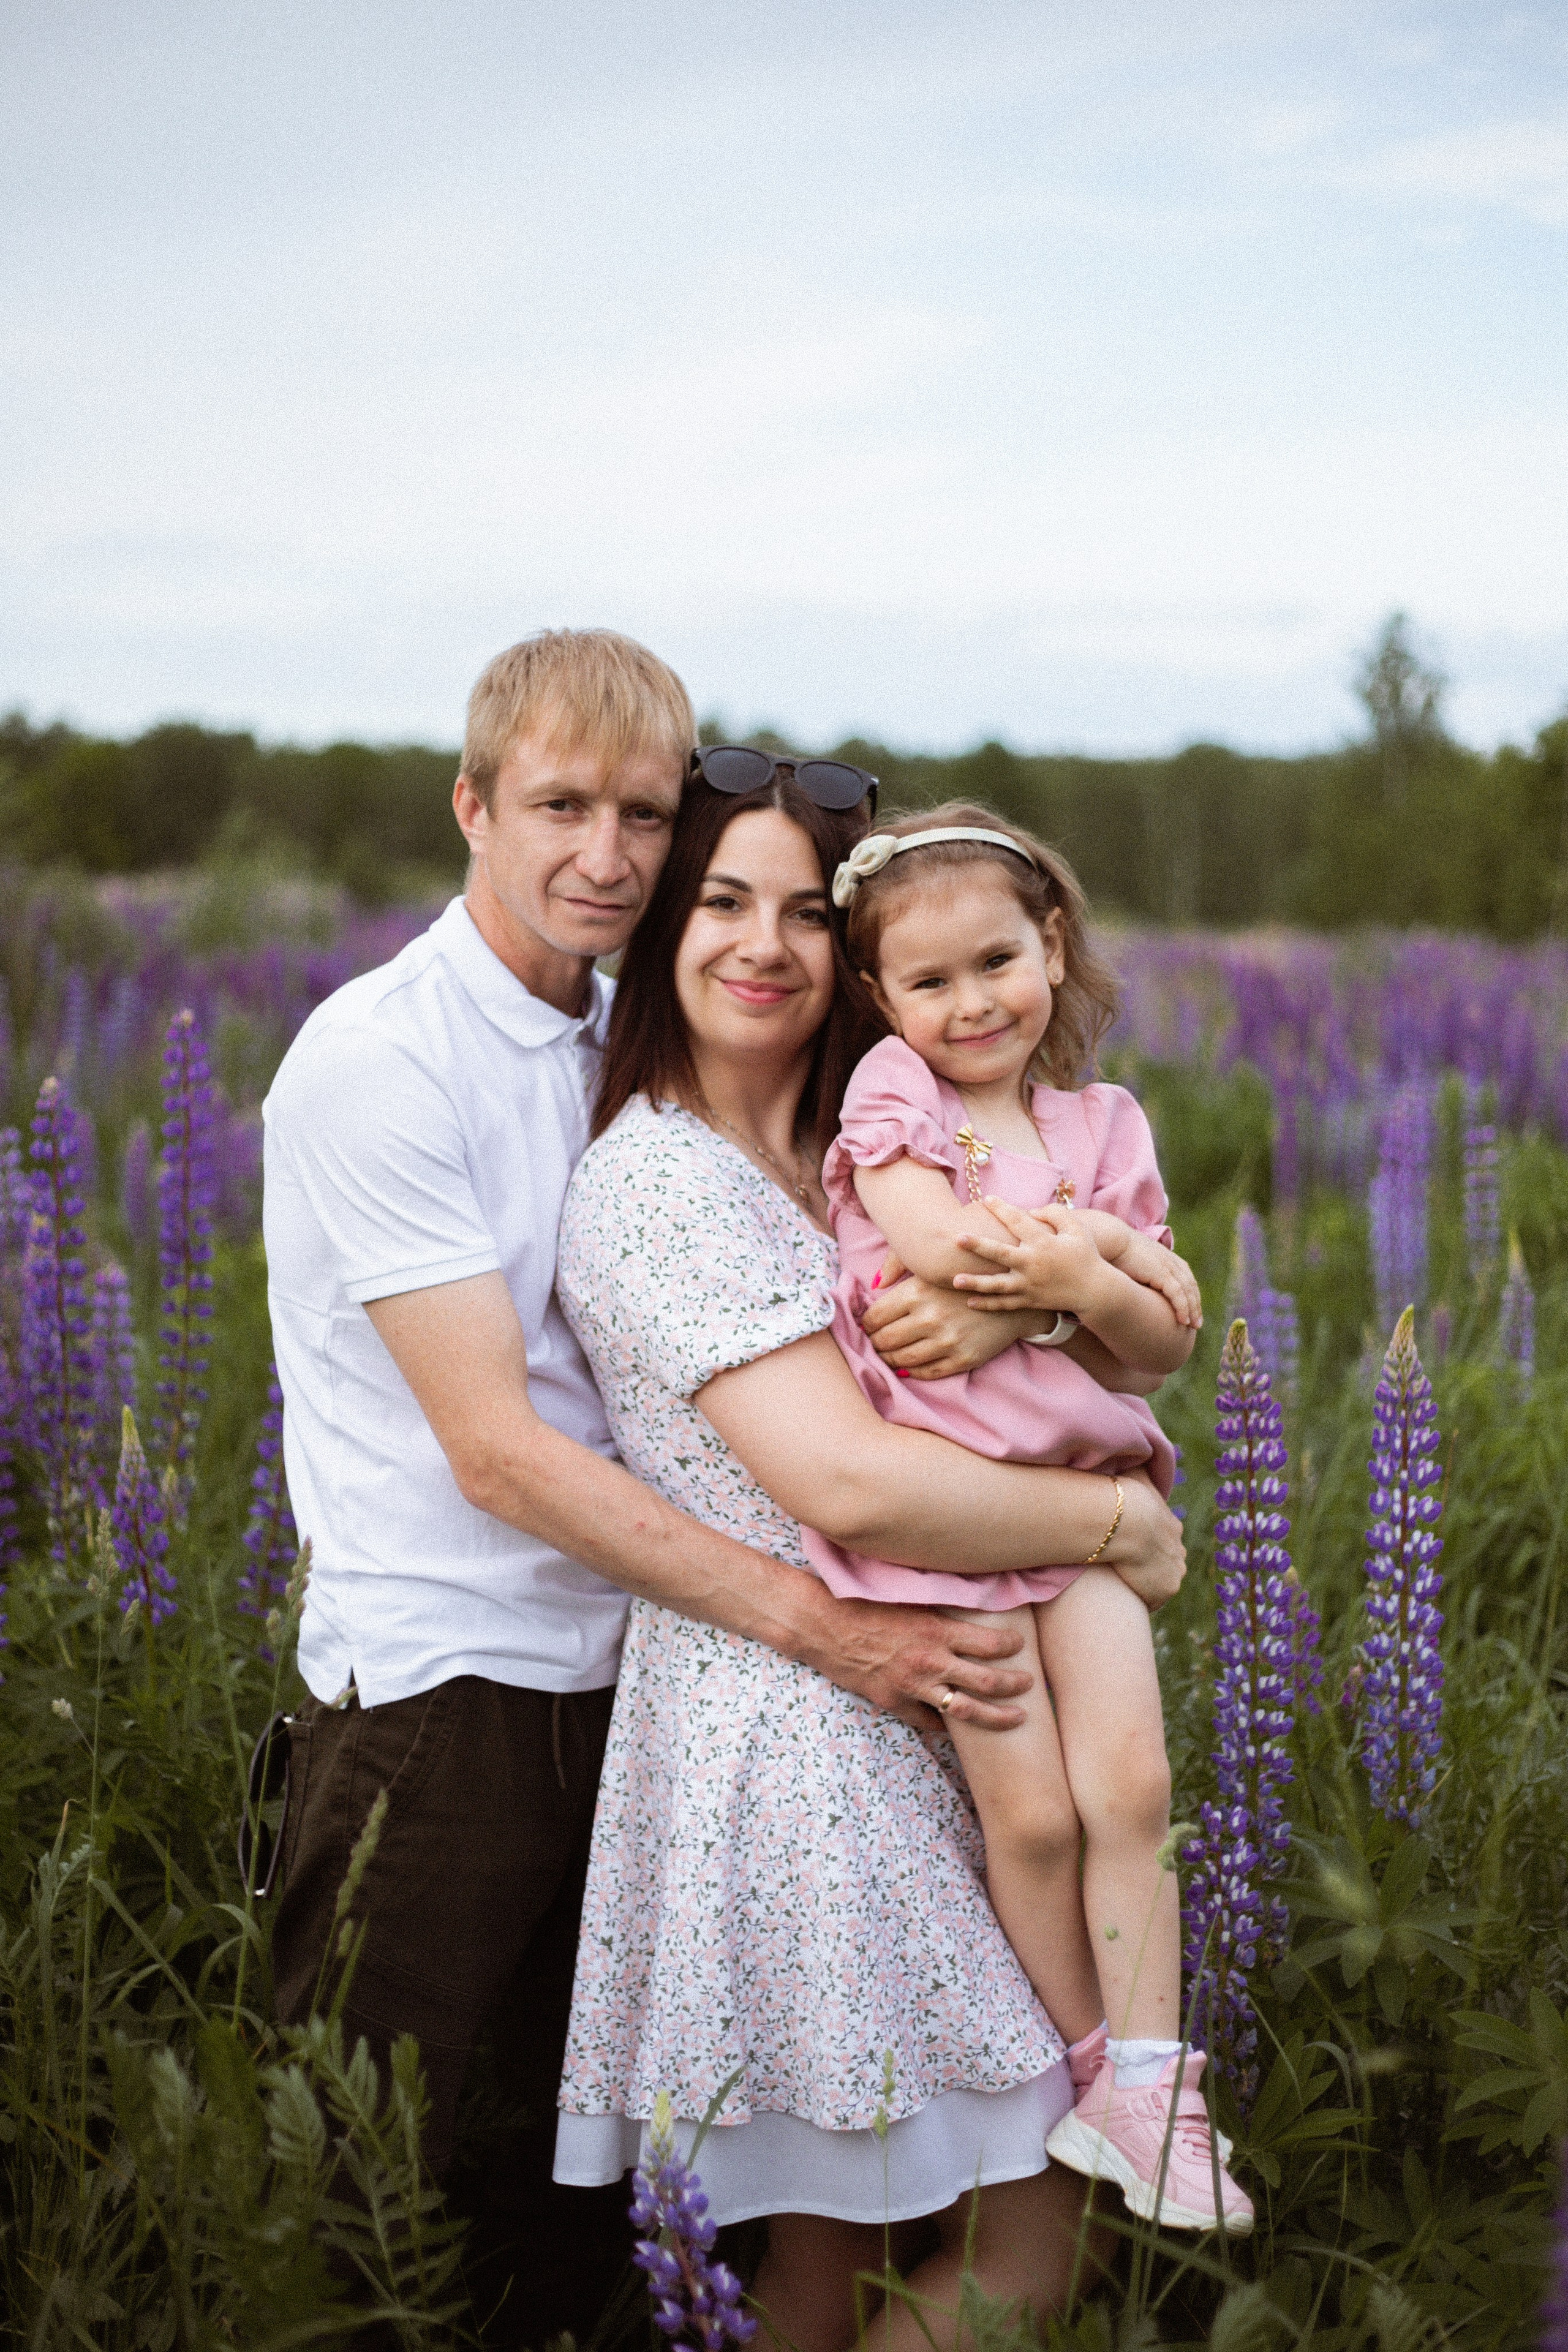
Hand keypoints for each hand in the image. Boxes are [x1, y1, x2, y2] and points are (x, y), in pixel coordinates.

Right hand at [810, 1595, 1032, 1730]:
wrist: (821, 1625)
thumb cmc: (861, 1602)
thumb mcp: (906, 1596)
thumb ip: (938, 1603)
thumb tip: (966, 1599)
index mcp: (937, 1630)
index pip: (990, 1643)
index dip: (1012, 1646)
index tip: (1022, 1645)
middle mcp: (930, 1661)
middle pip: (988, 1681)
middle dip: (1016, 1685)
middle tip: (1031, 1686)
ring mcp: (913, 1686)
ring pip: (967, 1711)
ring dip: (996, 1716)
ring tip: (1017, 1718)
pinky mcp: (893, 1701)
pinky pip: (928, 1721)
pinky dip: (947, 1726)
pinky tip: (959, 1728)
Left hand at [861, 1257, 1037, 1379]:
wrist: (1007, 1296)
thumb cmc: (960, 1280)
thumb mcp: (929, 1266)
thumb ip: (897, 1267)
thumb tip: (873, 1283)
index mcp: (916, 1292)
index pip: (874, 1318)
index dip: (867, 1325)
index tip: (869, 1326)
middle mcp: (929, 1318)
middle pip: (884, 1341)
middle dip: (875, 1344)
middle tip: (876, 1342)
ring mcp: (946, 1341)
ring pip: (901, 1360)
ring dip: (888, 1360)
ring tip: (888, 1354)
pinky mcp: (962, 1359)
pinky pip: (925, 1372)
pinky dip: (910, 1371)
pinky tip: (908, 1364)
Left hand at [951, 1198, 1103, 1314]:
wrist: (1095, 1291)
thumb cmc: (1085, 1255)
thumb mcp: (1076, 1228)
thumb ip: (1054, 1214)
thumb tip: (1030, 1210)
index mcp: (1043, 1243)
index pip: (1018, 1221)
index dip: (1002, 1208)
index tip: (986, 1199)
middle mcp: (1032, 1264)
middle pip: (1000, 1254)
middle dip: (978, 1246)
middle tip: (957, 1238)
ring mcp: (1029, 1285)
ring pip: (997, 1285)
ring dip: (975, 1283)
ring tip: (954, 1280)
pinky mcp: (1029, 1301)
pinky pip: (1005, 1304)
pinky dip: (987, 1305)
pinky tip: (969, 1302)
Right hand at [1097, 1223, 1201, 1329]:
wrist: (1110, 1240)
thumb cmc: (1116, 1252)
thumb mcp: (1134, 1264)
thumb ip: (1141, 1275)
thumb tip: (1137, 1287)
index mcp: (1166, 1258)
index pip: (1185, 1278)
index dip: (1190, 1295)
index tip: (1191, 1311)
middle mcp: (1171, 1262)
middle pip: (1190, 1286)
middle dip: (1195, 1305)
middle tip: (1197, 1324)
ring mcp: (1168, 1266)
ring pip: (1187, 1292)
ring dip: (1192, 1310)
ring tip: (1193, 1326)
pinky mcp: (1162, 1273)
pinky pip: (1178, 1294)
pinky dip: (1182, 1307)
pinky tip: (1183, 1320)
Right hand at [1099, 1471, 1186, 1609]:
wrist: (1126, 1521)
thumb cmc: (1125, 1496)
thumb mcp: (1135, 1474)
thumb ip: (1140, 1467)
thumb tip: (1138, 1453)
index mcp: (1172, 1527)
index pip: (1162, 1538)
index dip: (1146, 1541)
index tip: (1130, 1543)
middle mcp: (1179, 1551)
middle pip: (1166, 1561)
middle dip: (1150, 1564)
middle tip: (1126, 1564)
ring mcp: (1175, 1572)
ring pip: (1161, 1580)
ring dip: (1147, 1582)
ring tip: (1124, 1580)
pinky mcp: (1166, 1590)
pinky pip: (1154, 1599)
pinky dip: (1142, 1597)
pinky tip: (1126, 1593)